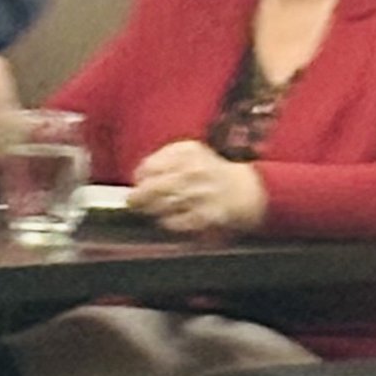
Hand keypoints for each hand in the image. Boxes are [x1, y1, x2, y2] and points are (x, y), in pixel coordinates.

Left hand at [129, 138, 266, 235]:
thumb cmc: (208, 170)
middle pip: (150, 189)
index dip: (139, 177)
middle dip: (137, 198)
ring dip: (151, 210)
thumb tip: (138, 176)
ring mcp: (198, 195)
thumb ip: (162, 158)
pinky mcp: (203, 216)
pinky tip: (169, 218)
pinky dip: (167, 222)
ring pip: (159, 207)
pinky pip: (173, 223)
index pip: (148, 167)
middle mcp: (193, 171)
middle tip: (133, 202)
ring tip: (151, 210)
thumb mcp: (189, 152)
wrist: (242, 189)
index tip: (138, 183)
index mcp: (187, 152)